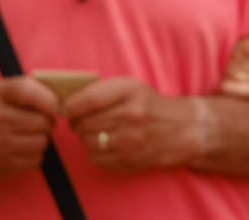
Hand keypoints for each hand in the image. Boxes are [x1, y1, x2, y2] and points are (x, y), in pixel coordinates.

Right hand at [0, 77, 58, 174]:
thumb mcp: (4, 90)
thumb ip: (31, 88)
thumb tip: (61, 104)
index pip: (29, 92)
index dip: (49, 100)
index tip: (54, 107)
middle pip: (44, 122)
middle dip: (46, 122)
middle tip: (36, 123)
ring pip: (42, 143)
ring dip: (40, 139)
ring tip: (28, 135)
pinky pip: (35, 161)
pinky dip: (34, 155)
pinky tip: (21, 148)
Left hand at [66, 78, 210, 172]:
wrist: (182, 129)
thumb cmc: (150, 106)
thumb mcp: (132, 88)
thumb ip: (101, 92)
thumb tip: (66, 105)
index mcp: (132, 92)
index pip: (87, 100)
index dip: (71, 106)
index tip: (68, 109)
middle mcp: (132, 115)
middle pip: (84, 124)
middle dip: (77, 123)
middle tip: (81, 122)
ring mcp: (130, 140)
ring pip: (87, 143)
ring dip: (85, 138)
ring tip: (96, 132)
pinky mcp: (128, 160)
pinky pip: (95, 159)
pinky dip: (94, 152)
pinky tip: (106, 144)